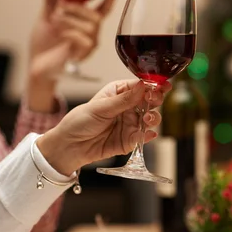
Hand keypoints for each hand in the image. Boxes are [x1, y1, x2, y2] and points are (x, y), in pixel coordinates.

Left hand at [27, 0, 114, 112]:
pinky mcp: (83, 55)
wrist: (36, 64)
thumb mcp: (46, 17)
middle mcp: (90, 33)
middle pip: (96, 16)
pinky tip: (60, 34)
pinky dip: (71, 33)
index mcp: (84, 22)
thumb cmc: (44, 44)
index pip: (103, 9)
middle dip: (78, 7)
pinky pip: (85, 40)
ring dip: (70, 20)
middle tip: (60, 5)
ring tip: (55, 20)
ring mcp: (88, 44)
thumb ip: (51, 1)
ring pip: (90, 27)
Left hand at [37, 80, 171, 175]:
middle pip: (150, 101)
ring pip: (150, 118)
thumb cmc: (79, 121)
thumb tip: (143, 86)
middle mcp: (128, 107)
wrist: (70, 146)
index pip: (141, 86)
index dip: (153, 85)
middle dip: (156, 100)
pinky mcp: (130, 140)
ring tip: (147, 119)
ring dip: (153, 118)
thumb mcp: (100, 107)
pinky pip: (144, 137)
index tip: (162, 85)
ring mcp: (130, 123)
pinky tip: (149, 133)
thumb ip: (124, 99)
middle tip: (154, 101)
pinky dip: (149, 135)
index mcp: (120, 93)